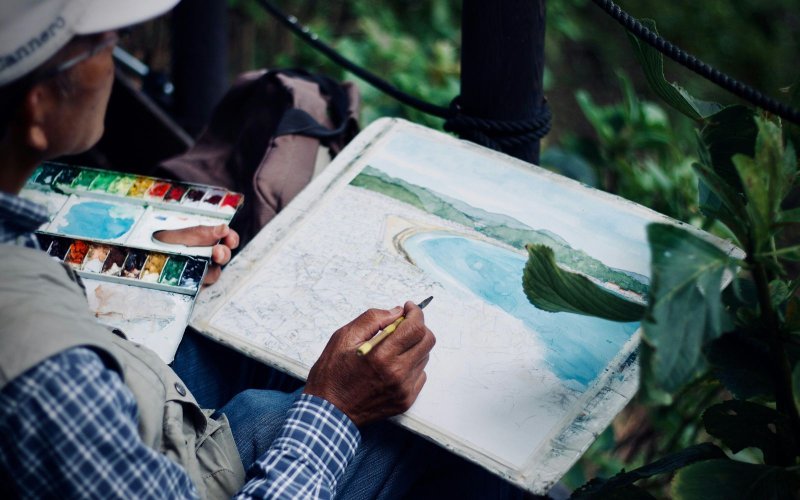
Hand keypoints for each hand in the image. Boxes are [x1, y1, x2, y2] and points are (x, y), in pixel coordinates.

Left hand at [153, 224, 239, 284]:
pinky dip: (197, 284)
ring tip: (201, 267)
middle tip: (218, 252)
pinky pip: (200, 288)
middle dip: (223, 254)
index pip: (226, 239)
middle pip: (223, 257)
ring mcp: (199, 272)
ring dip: (210, 270)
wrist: (138, 259)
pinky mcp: (191, 287)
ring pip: (213, 274)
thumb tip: (224, 228)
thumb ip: (202, 233)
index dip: (231, 238)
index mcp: (206, 239)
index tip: (229, 238)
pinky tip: (191, 280)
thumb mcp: (180, 234)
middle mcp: (206, 256)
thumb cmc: (159, 243)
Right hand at [303, 301, 435, 426]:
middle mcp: (397, 374)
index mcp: (381, 356)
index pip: (415, 328)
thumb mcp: (344, 338)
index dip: (415, 312)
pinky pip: (420, 375)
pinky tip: (393, 365)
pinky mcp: (405, 401)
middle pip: (427, 341)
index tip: (409, 308)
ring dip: (414, 346)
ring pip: (424, 357)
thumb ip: (372, 319)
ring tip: (393, 348)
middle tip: (403, 325)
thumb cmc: (332, 374)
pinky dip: (411, 365)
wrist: (329, 411)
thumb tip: (397, 312)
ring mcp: (403, 389)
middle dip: (418, 327)